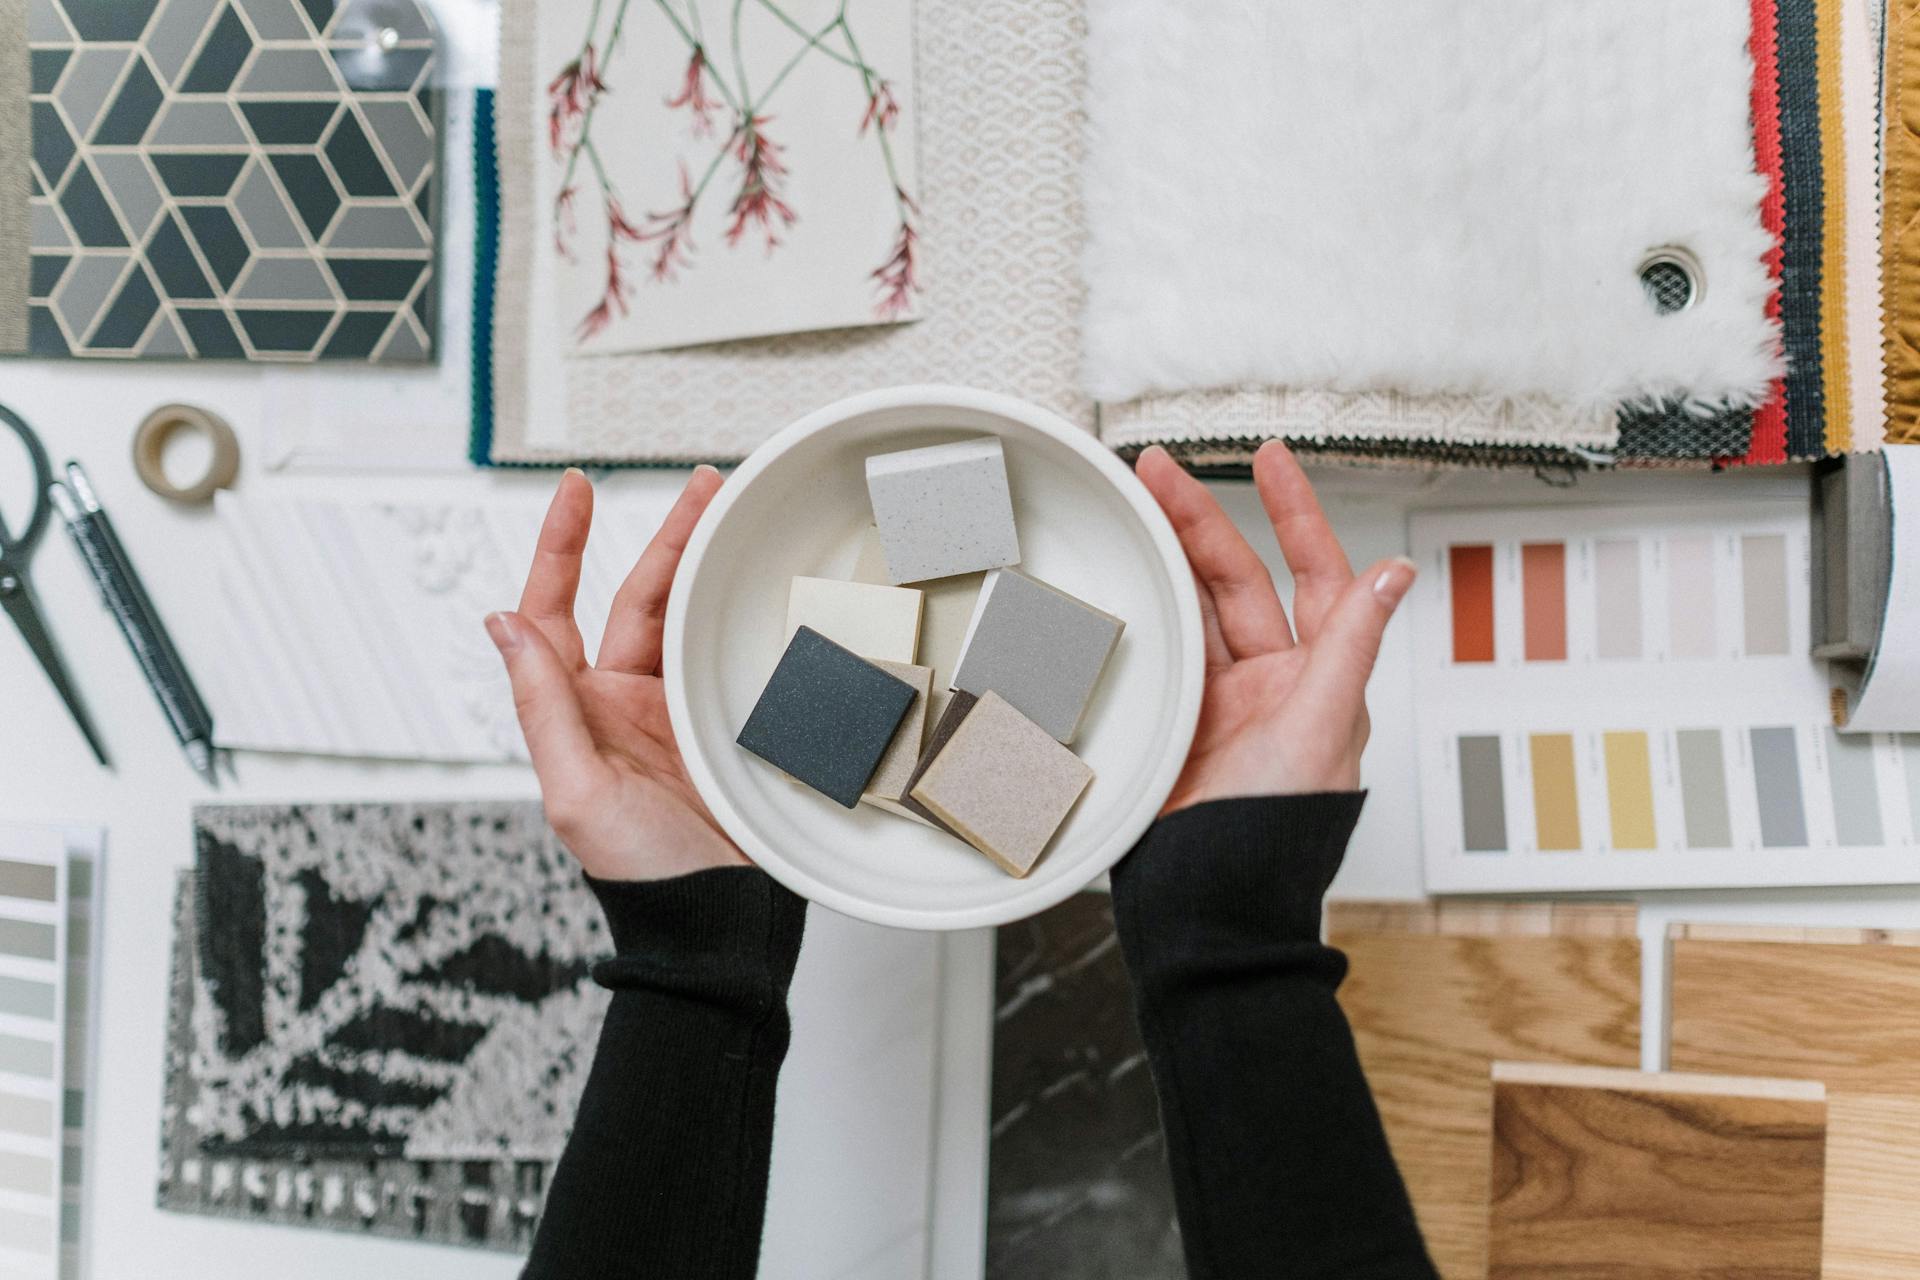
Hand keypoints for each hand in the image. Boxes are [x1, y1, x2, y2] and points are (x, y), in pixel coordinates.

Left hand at [487, 467, 748, 880]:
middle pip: (639, 598)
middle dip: (668, 538)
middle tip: (703, 487)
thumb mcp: (578, 793)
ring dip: (707, 568)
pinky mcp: (729, 729)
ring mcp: (679, 714)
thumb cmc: (642, 878)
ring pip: (689, 619)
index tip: (576, 490)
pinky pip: (733, 657)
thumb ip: (544, 706)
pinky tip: (765, 587)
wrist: (719, 924)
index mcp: (576, 712)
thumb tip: (501, 625)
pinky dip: (745, 617)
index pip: (552, 612)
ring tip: (736, 518)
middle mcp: (624, 705)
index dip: (560, 548)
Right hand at [1134, 442, 1414, 810]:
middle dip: (1199, 521)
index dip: (1295, 514)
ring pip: (1189, 608)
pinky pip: (1152, 652)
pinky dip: (1137, 615)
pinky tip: (1118, 583)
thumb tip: (1394, 577)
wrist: (1212, 902)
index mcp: (1320, 679)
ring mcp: (1214, 702)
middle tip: (1158, 472)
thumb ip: (1351, 648)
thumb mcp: (1322, 730)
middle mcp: (1269, 683)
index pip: (1316, 574)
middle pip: (1234, 580)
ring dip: (1164, 559)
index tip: (1271, 461)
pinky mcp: (1169, 724)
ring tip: (1132, 512)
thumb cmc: (1279, 837)